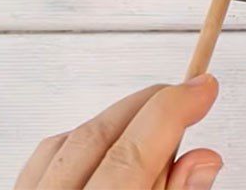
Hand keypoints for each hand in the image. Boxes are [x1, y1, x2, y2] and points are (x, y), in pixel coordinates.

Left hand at [14, 75, 220, 189]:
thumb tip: (202, 159)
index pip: (134, 154)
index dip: (174, 110)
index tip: (204, 85)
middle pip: (100, 136)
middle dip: (151, 106)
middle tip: (189, 96)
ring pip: (68, 139)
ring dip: (117, 122)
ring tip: (155, 126)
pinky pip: (42, 158)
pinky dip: (80, 142)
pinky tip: (106, 146)